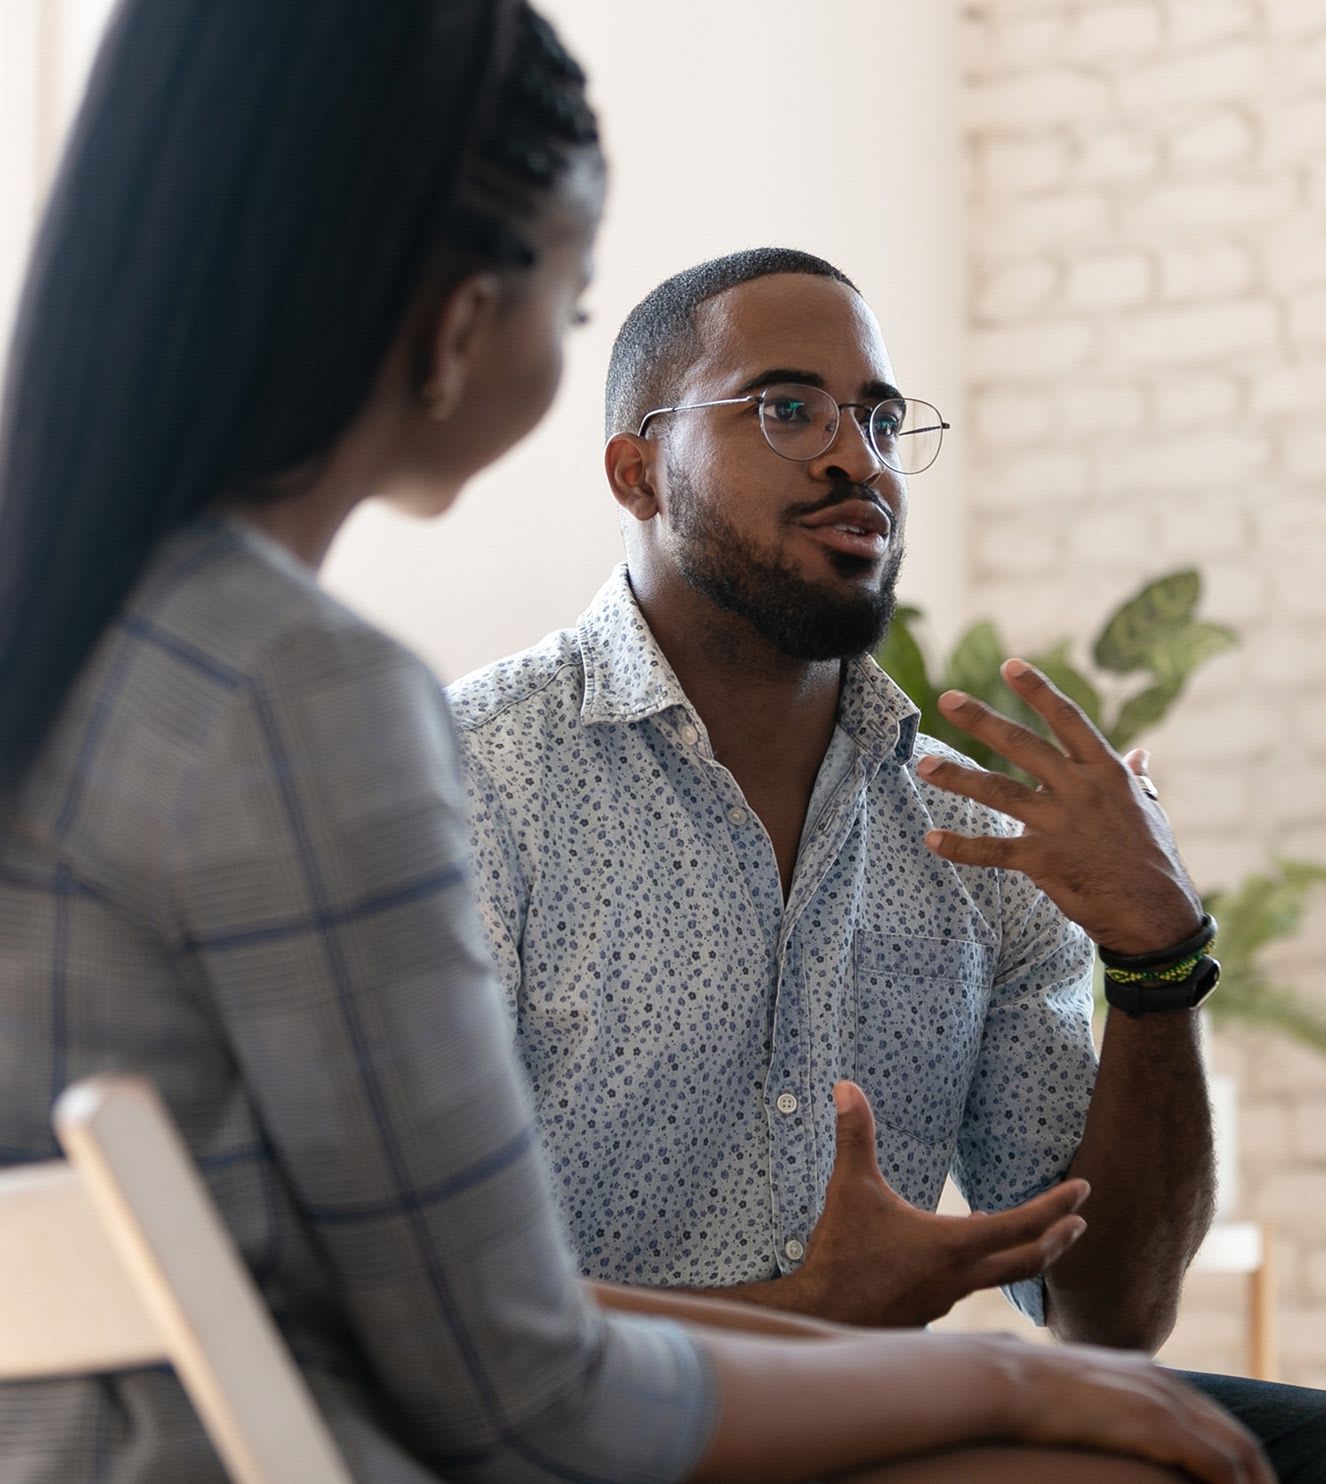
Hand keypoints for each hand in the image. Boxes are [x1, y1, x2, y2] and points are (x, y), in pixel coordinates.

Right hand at [792, 1080, 1087, 1326]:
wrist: (823, 1316)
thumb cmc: (841, 1254)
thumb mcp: (850, 1187)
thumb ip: (855, 1136)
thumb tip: (847, 1086)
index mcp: (953, 1245)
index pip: (1021, 1224)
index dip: (1056, 1204)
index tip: (1084, 1189)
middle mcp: (961, 1277)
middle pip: (1029, 1261)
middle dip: (1059, 1238)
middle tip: (1081, 1221)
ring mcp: (948, 1299)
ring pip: (1001, 1276)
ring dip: (1025, 1254)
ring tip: (1033, 1236)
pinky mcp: (931, 1310)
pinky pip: (972, 1287)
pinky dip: (986, 1267)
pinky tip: (967, 1255)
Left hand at [916, 658, 1202, 955]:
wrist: (1156, 914)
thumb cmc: (1153, 858)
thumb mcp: (1149, 809)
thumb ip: (1135, 777)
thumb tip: (1140, 752)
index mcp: (1105, 772)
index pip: (1068, 720)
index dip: (1039, 691)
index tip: (1010, 665)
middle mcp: (1079, 790)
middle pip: (1023, 745)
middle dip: (982, 720)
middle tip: (947, 699)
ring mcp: (1060, 824)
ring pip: (999, 792)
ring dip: (958, 777)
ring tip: (925, 764)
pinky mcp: (1044, 860)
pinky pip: (993, 851)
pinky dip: (961, 846)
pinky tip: (932, 840)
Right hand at [981, 1333, 1275, 1483]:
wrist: (1000, 1375)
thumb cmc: (1019, 1387)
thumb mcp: (1070, 1391)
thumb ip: (1095, 1400)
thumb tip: (1082, 1416)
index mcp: (1145, 1371)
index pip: (1210, 1417)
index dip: (1231, 1455)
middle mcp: (1161, 1379)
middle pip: (1234, 1433)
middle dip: (1254, 1475)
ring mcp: (1160, 1397)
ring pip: (1238, 1451)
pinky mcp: (1155, 1421)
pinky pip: (1218, 1465)